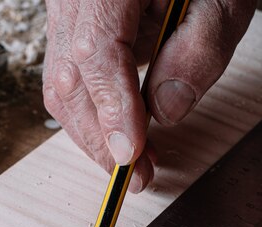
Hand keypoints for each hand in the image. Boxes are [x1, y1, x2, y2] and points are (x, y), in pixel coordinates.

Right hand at [42, 0, 255, 191]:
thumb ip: (199, 50)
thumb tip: (166, 112)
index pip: (96, 52)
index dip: (112, 109)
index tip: (132, 152)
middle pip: (69, 79)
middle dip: (101, 138)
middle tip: (136, 175)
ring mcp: (65, 12)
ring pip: (61, 86)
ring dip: (93, 134)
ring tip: (131, 162)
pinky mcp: (70, 30)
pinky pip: (67, 79)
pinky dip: (92, 114)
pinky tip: (118, 134)